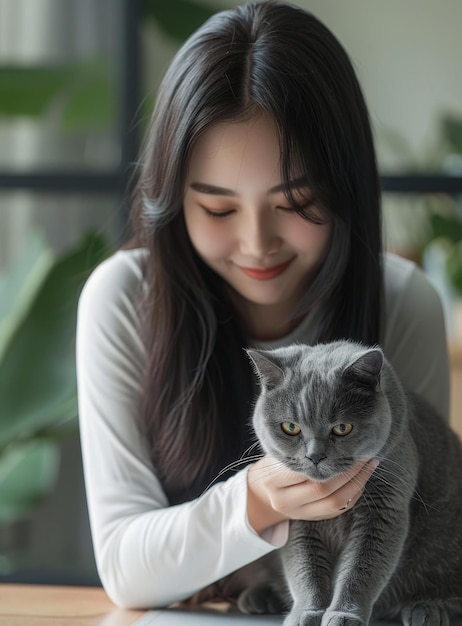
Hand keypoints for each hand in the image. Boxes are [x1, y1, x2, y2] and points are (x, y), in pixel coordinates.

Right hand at [246, 456, 377, 533]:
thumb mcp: (275, 455)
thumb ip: (295, 449)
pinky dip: (354, 493)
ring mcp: (299, 514)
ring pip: (335, 502)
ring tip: (370, 464)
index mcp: (273, 481)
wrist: (261, 496)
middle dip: (348, 471)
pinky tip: (362, 478)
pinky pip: (339, 509)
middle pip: (323, 488)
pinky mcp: (312, 519)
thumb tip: (326, 434)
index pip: (306, 472)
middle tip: (363, 453)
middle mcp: (285, 501)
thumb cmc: (270, 467)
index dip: (329, 460)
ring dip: (356, 483)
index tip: (345, 445)